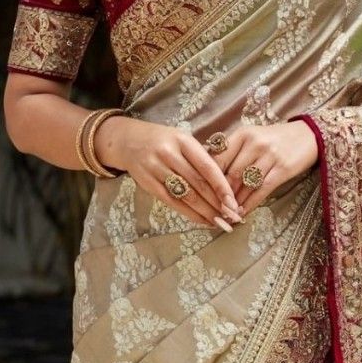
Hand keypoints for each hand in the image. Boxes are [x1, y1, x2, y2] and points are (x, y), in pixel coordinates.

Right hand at [95, 116, 241, 228]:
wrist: (128, 140)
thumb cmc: (164, 141)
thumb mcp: (182, 140)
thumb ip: (200, 157)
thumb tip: (226, 184)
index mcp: (183, 141)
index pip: (207, 166)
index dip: (221, 186)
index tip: (234, 202)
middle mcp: (169, 154)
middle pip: (198, 183)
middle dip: (217, 203)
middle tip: (232, 217)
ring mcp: (156, 169)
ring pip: (186, 195)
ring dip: (205, 212)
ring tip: (220, 222)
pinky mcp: (148, 184)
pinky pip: (172, 202)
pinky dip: (189, 213)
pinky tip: (202, 220)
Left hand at [212, 121, 318, 215]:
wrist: (308, 135)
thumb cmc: (275, 138)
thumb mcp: (252, 137)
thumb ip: (233, 151)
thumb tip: (210, 174)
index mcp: (243, 133)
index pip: (219, 158)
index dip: (209, 178)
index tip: (204, 192)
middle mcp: (255, 143)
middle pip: (231, 173)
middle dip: (221, 194)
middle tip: (214, 208)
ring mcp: (270, 156)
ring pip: (245, 184)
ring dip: (235, 202)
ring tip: (227, 214)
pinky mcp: (283, 169)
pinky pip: (262, 191)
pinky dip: (250, 204)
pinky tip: (243, 213)